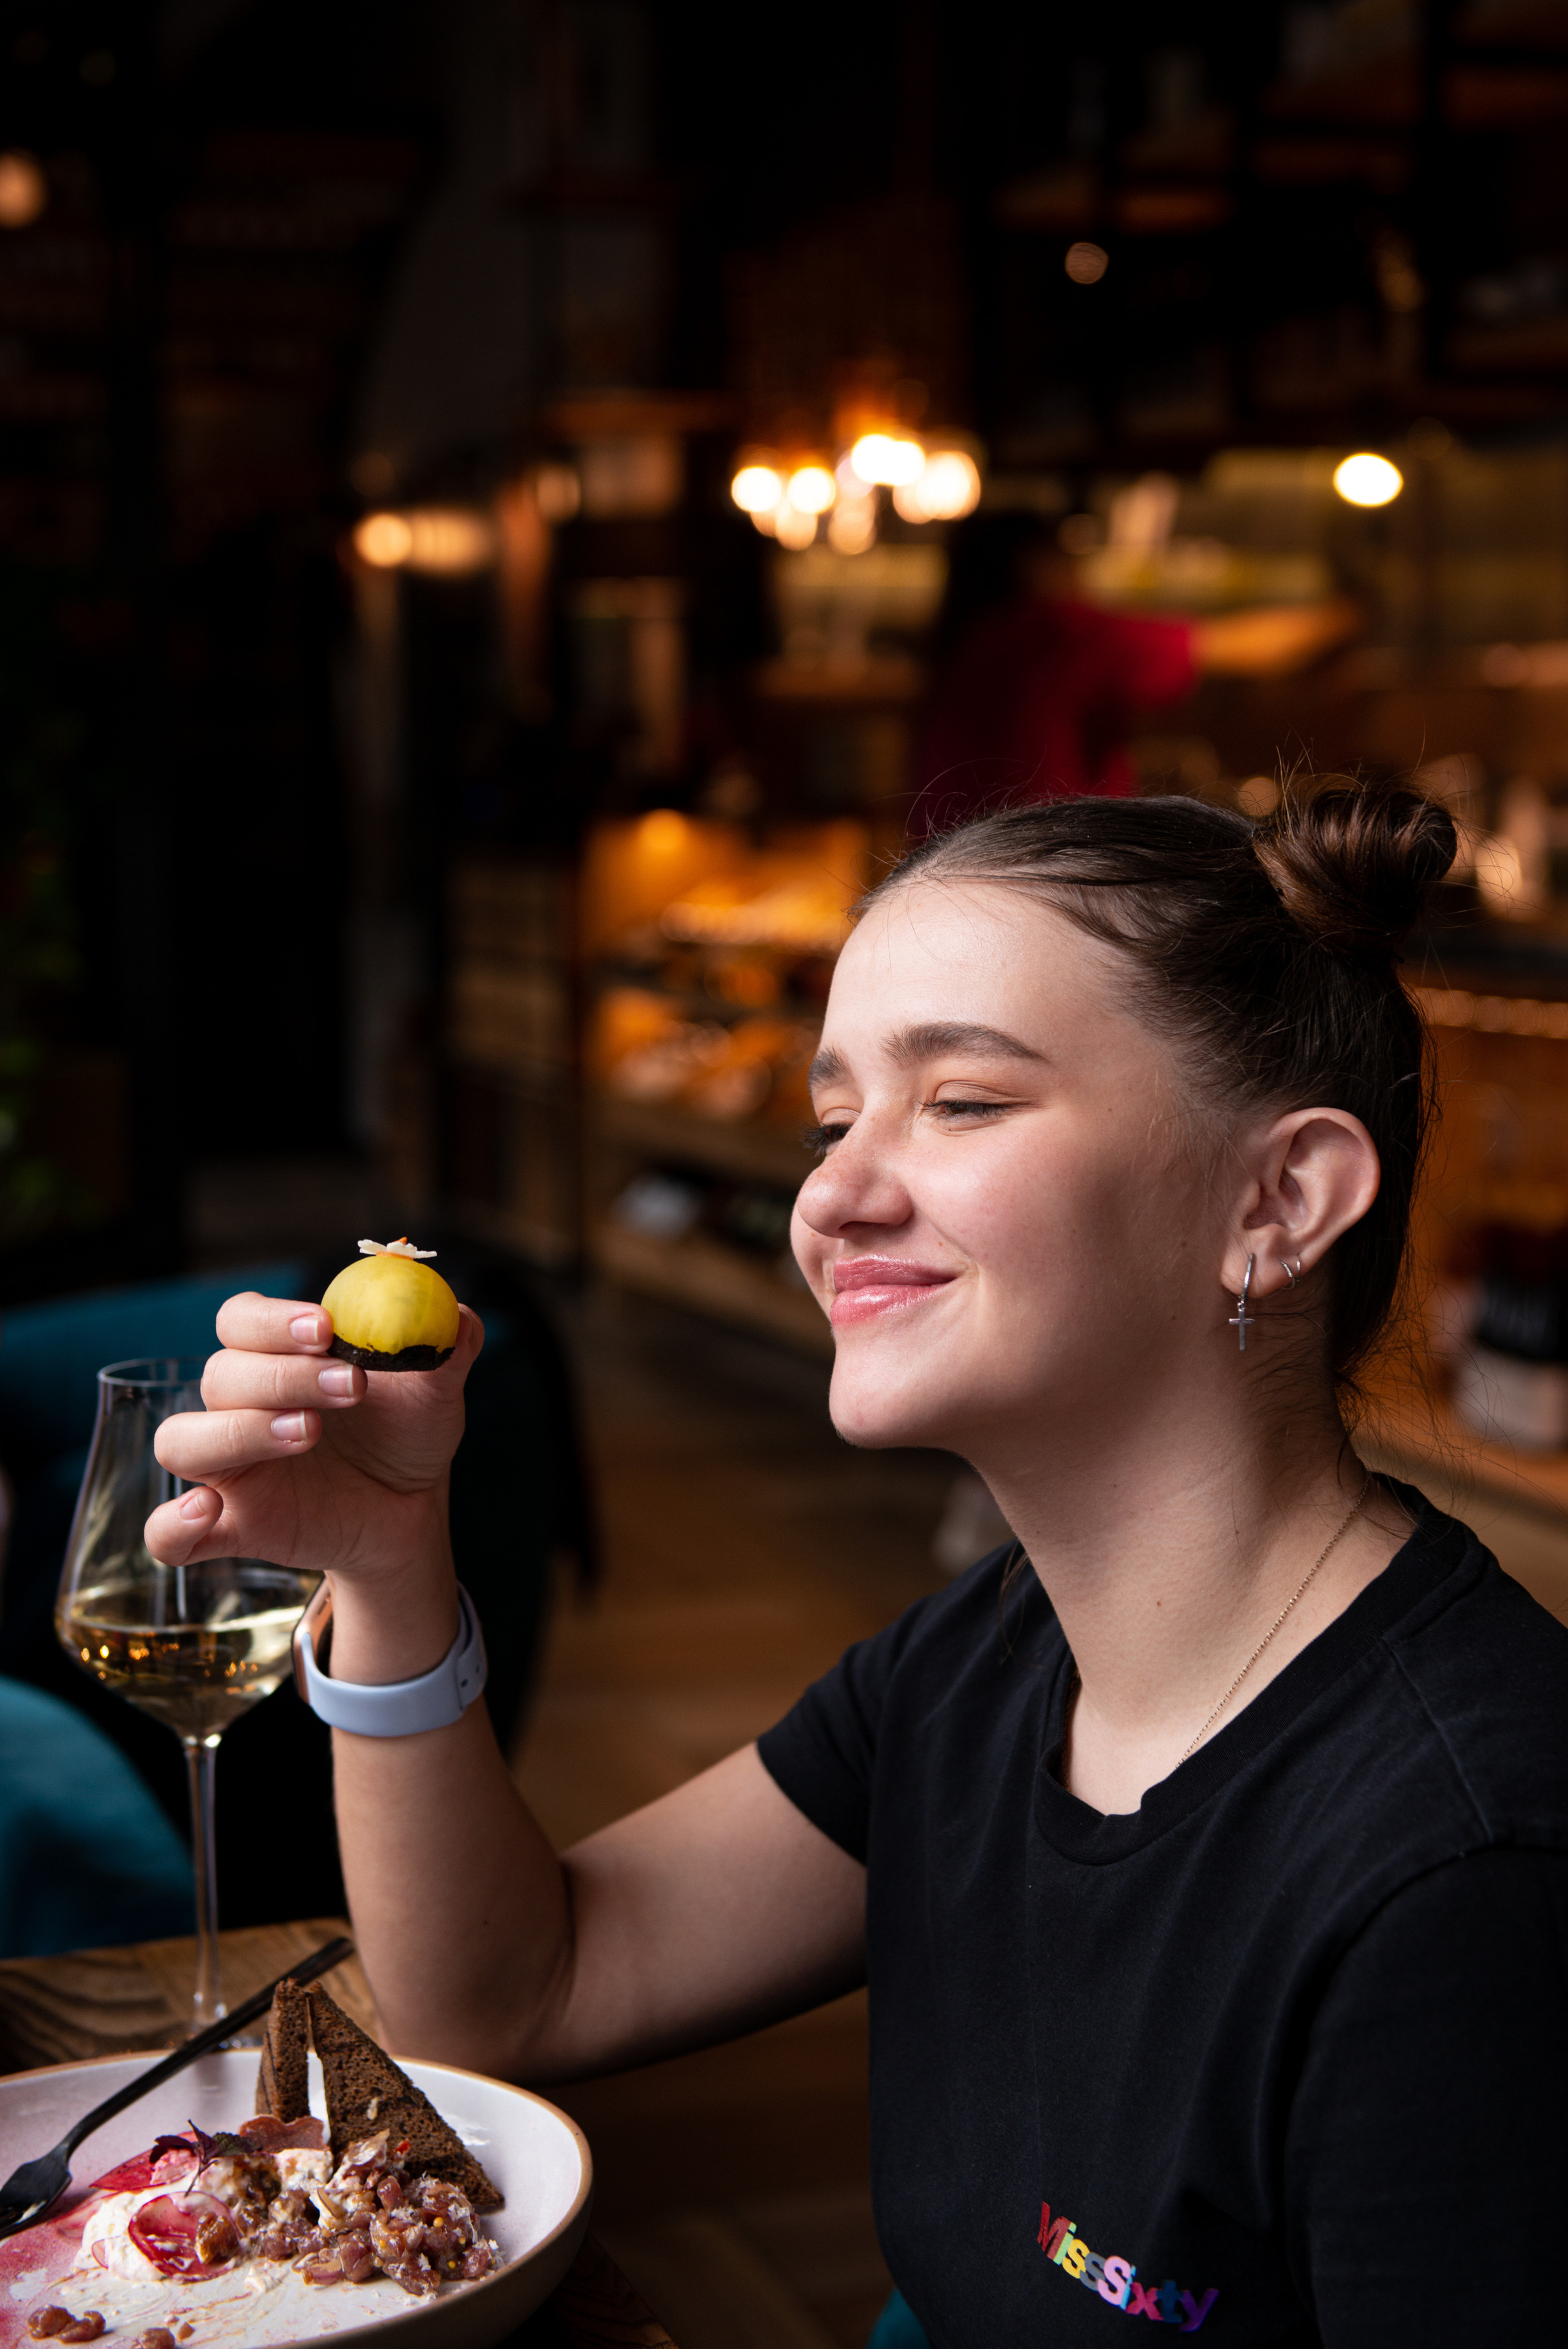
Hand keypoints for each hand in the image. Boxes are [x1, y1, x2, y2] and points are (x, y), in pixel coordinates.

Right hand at [144, 1291, 484, 1581]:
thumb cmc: (406, 1433)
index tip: (326, 1326)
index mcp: (276, 1357)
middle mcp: (239, 1405)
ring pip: (182, 1441)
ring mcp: (229, 1469)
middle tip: (350, 1387)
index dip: (273, 1319)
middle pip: (220, 1375)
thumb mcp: (435, 1391)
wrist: (411, 1508)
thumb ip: (445, 1348)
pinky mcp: (232, 1527)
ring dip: (237, 1431)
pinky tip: (209, 1513)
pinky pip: (167, 1536)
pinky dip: (172, 1526)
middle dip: (284, 1376)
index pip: (241, 1319)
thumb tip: (456, 1315)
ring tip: (308, 1433)